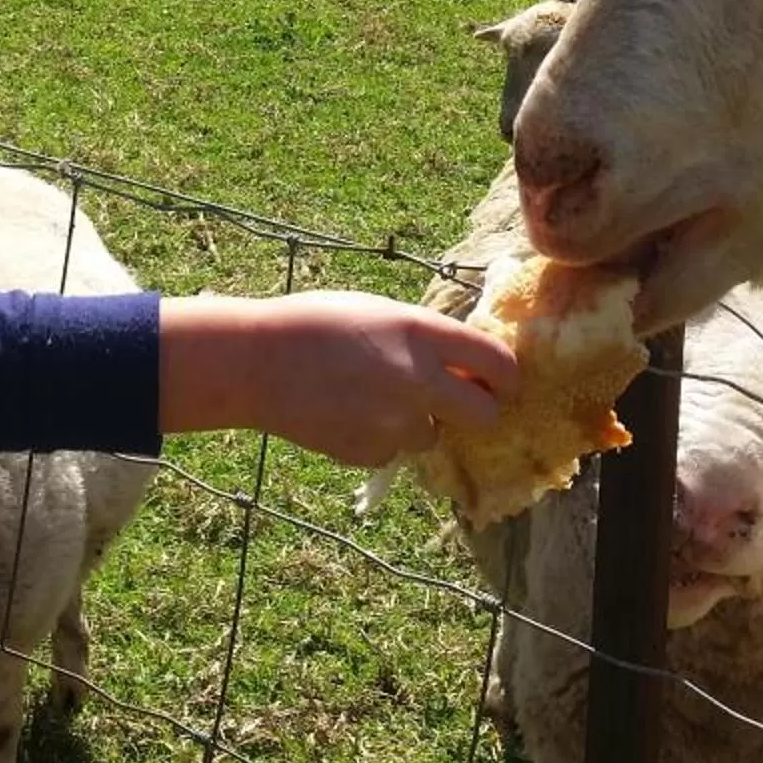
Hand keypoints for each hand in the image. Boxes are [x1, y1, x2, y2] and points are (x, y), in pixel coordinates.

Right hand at [158, 290, 517, 468]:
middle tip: (462, 404)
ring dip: (417, 423)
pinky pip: (392, 451)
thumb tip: (468, 364)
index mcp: (421, 334)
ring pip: (432, 435)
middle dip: (480, 410)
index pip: (498, 363)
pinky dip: (380, 438)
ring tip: (375, 398)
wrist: (255, 362)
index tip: (503, 381)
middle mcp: (416, 380)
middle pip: (485, 414)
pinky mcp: (368, 452)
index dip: (507, 376)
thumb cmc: (316, 322)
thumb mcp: (378, 311)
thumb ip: (426, 338)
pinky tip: (349, 414)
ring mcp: (393, 422)